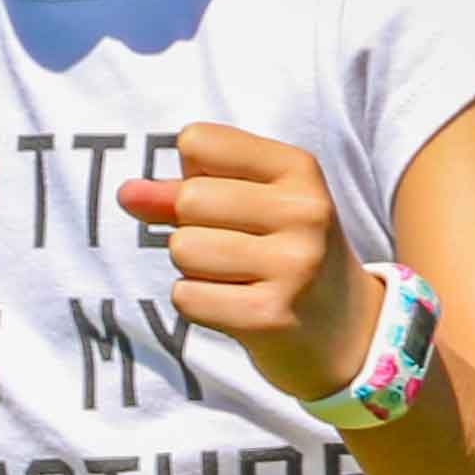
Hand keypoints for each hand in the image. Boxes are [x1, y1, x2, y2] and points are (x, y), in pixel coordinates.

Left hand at [120, 120, 374, 401]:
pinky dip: (197, 302)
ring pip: (182, 248)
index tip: (226, 199)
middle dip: (190, 227)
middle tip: (236, 248)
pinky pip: (185, 296)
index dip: (191, 174)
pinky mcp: (268, 316)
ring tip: (238, 277)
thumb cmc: (284, 254)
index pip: (197, 141)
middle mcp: (304, 212)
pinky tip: (236, 306)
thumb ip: (182, 190)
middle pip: (188, 198)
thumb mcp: (249, 205)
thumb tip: (126, 193)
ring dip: (194, 268)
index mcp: (300, 169)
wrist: (348, 333)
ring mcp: (292, 266)